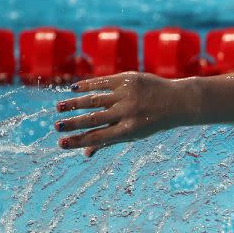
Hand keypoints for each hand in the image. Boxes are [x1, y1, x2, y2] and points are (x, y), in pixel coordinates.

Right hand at [55, 71, 194, 156]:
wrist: (177, 101)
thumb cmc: (152, 121)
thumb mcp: (135, 133)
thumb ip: (109, 140)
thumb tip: (85, 153)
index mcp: (130, 130)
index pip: (99, 137)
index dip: (79, 141)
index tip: (61, 143)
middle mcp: (128, 112)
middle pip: (95, 119)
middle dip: (73, 123)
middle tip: (56, 126)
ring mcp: (128, 94)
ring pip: (95, 99)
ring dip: (75, 103)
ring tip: (59, 108)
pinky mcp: (128, 79)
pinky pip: (103, 82)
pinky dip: (87, 85)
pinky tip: (74, 89)